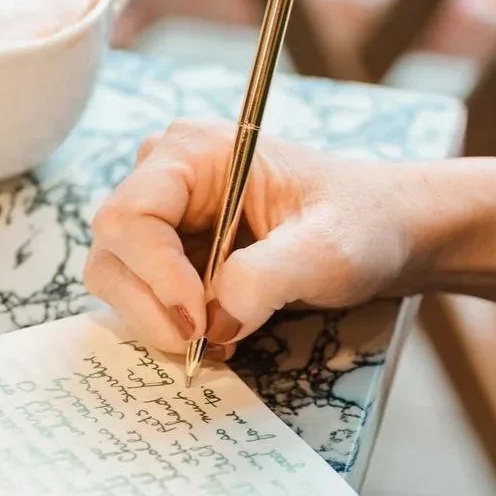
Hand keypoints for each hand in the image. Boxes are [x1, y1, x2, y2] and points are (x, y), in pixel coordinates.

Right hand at [86, 121, 431, 356]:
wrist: (382, 233)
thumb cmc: (361, 224)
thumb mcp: (327, 249)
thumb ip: (268, 277)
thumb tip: (213, 318)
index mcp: (195, 152)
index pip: (130, 214)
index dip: (155, 274)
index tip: (200, 319)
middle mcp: (165, 176)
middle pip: (112, 250)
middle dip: (153, 306)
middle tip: (206, 343)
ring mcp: (164, 216)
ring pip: (117, 278)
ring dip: (159, 321)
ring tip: (220, 339)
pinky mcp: (170, 253)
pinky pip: (142, 296)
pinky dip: (170, 325)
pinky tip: (218, 333)